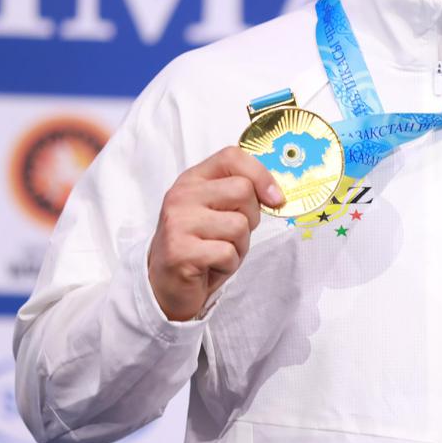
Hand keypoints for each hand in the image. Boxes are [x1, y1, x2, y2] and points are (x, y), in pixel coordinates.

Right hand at [147, 146, 283, 321]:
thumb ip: (239, 195)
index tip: (274, 198)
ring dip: (240, 246)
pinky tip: (212, 266)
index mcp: (192, 180)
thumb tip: (276, 195)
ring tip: (220, 252)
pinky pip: (228, 253)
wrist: (165, 285)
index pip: (232, 157)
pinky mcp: (180, 252)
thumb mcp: (218, 211)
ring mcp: (178, 223)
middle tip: (234, 234)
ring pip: (239, 225)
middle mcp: (181, 196)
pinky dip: (229, 264)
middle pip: (242, 190)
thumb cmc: (200, 246)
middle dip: (251, 218)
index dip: (261, 175)